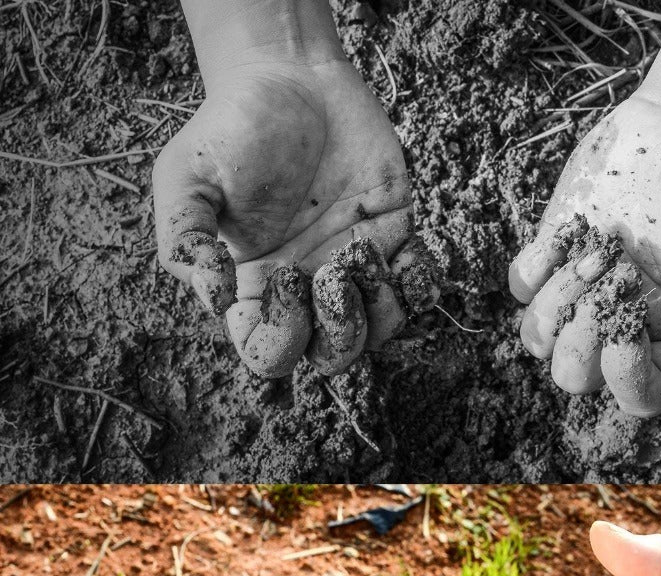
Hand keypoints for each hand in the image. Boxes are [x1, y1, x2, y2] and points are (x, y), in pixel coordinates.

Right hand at [154, 57, 434, 376]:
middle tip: (334, 275)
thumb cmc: (230, 129)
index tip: (289, 279)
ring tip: (362, 254)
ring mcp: (351, 269)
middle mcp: (306, 291)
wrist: (289, 75)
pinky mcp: (391, 240)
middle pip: (332, 357)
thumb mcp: (185, 178)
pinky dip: (416, 280)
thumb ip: (184, 242)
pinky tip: (397, 244)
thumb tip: (215, 299)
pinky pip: (415, 287)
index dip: (283, 339)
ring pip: (378, 332)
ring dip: (380, 310)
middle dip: (341, 332)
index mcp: (254, 290)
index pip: (269, 354)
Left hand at [508, 94, 660, 415]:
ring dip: (558, 301)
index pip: (642, 398)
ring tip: (597, 249)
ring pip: (540, 340)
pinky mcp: (557, 253)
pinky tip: (566, 236)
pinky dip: (533, 270)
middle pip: (577, 377)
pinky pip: (521, 288)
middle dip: (582, 338)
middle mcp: (625, 322)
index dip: (626, 382)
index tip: (628, 333)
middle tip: (612, 277)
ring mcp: (586, 290)